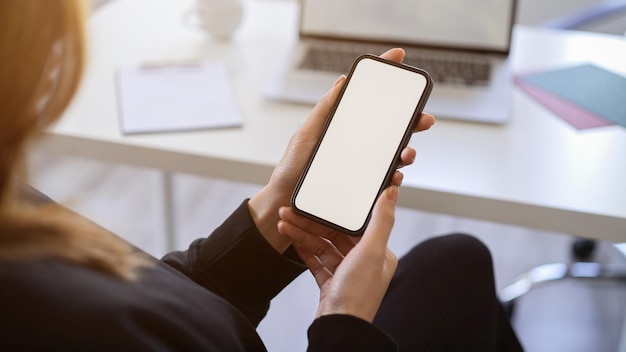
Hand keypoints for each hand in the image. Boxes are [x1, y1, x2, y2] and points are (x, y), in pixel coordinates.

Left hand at [248, 48, 434, 252]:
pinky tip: (395, 176)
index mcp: (344, 128)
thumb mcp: (305, 136)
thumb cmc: (291, 170)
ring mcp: (361, 167)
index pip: (369, 101)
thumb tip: (342, 81)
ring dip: (407, 152)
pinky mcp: (362, 189)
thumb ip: (324, 111)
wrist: (283, 204)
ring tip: (407, 153)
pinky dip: (394, 178)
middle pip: (390, 129)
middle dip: (412, 121)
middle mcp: (357, 146)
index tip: (399, 58)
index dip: (385, 79)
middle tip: (423, 119)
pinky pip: (384, 182)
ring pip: (393, 155)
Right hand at [277, 186, 399, 322]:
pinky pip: (315, 260)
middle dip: (311, 222)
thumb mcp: (371, 251)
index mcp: (378, 252)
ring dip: (302, 233)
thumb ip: (381, 220)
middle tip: (290, 211)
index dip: (333, 211)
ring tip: (283, 223)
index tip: (316, 200)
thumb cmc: (358, 294)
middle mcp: (364, 261)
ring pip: (322, 246)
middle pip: (334, 233)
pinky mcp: (331, 283)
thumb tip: (392, 191)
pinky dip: (303, 249)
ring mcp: (346, 273)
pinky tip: (290, 238)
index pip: (353, 224)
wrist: (338, 327)